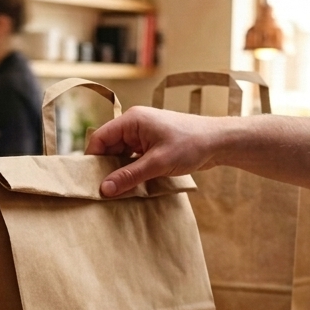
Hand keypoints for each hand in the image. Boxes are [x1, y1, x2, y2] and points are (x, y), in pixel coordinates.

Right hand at [84, 106, 224, 197]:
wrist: (220, 142)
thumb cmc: (191, 145)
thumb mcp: (157, 163)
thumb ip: (129, 176)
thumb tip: (104, 189)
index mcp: (132, 120)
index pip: (100, 138)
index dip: (92, 159)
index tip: (89, 180)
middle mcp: (134, 124)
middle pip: (108, 147)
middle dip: (105, 167)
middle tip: (102, 189)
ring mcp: (143, 134)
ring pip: (120, 154)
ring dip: (118, 170)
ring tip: (116, 189)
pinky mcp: (151, 144)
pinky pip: (132, 157)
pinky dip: (130, 170)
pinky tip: (131, 184)